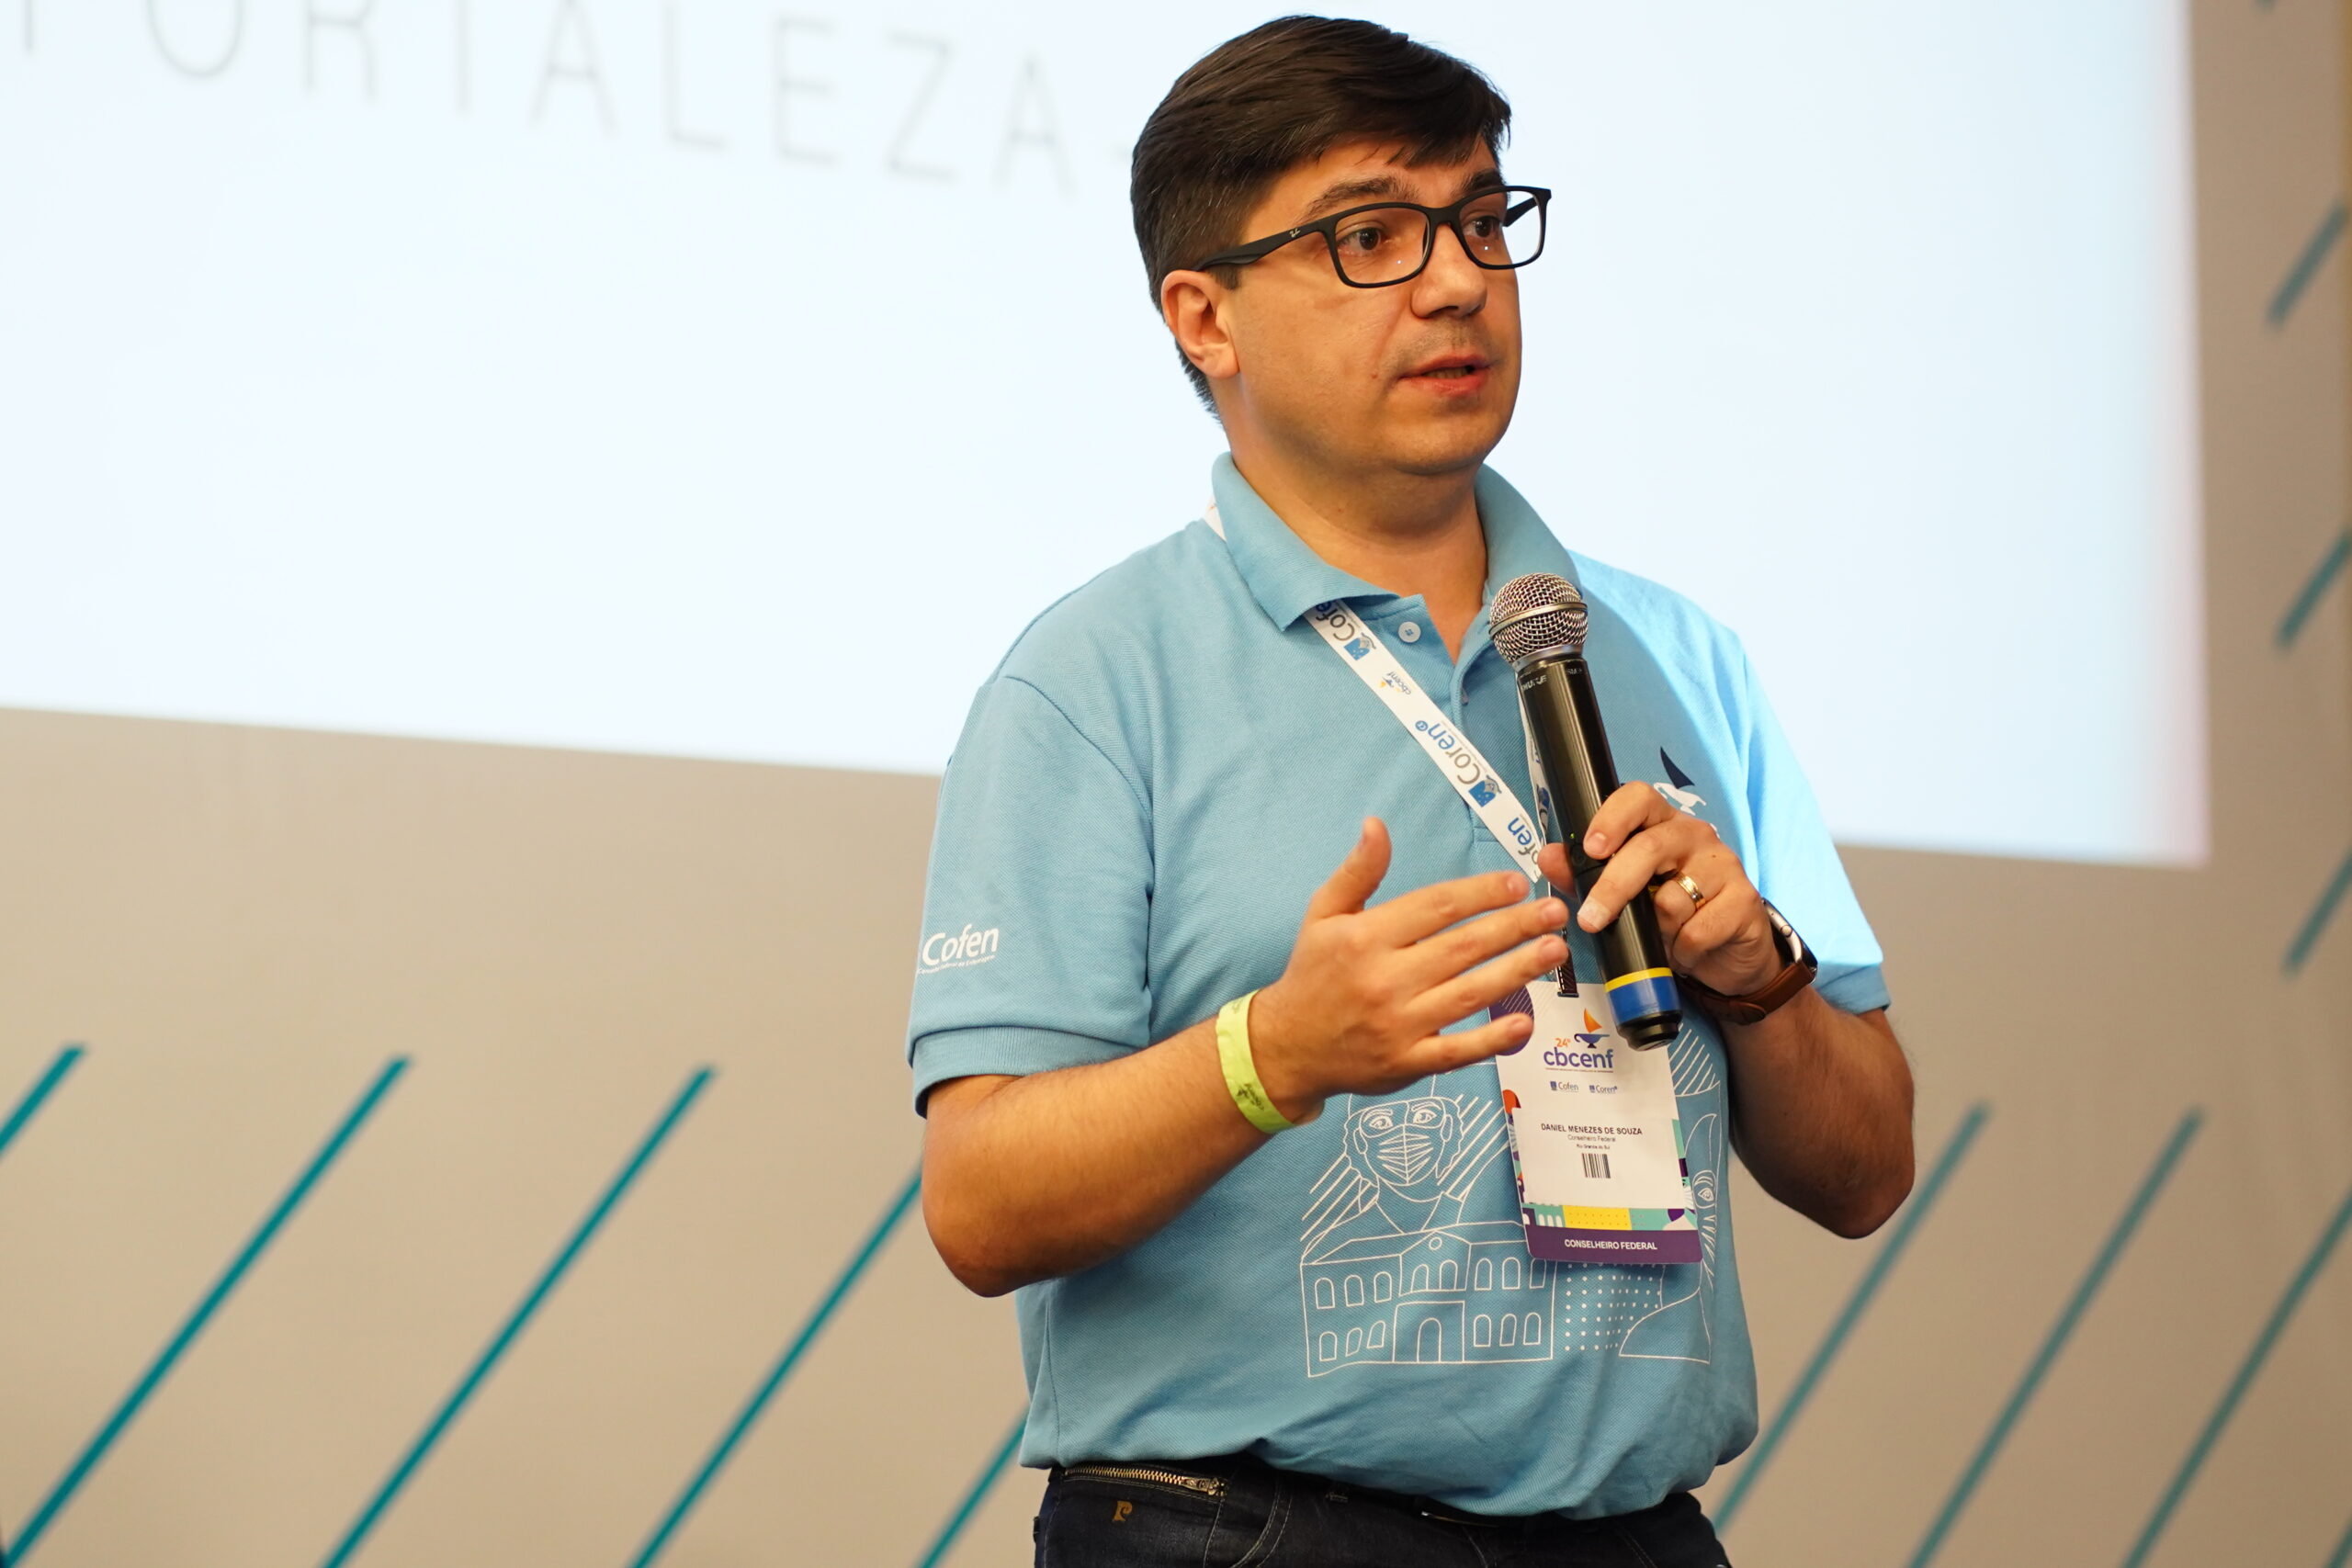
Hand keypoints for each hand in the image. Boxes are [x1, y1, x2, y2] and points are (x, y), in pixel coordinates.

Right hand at [1250, 818, 1567, 1119]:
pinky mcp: (1407, 1062)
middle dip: (1514, 926)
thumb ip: (1357, 872)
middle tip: (1554, 912)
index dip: (1480, 893)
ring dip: (1517, 971)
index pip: (1435, 907)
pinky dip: (1492, 1040)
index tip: (1516, 883)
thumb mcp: (1323, 914)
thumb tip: (1376, 825)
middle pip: (1462, 947)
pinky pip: (1457, 1052)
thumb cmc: (1312, 974)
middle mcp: (1384, 979)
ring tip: (1553, 950)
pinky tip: (1525, 1022)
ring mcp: (1398, 1025)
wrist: (1287, 1047)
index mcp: (1365, 938)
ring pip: (1468, 994)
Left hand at [1537, 783, 1780, 998]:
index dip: (1611, 818)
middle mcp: (1694, 835)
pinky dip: (1682, 951)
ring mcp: (1723, 864)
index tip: (1590, 849)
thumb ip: (1583, 875)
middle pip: (1650, 847)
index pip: (1638, 797)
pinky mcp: (1744, 900)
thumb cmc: (1670, 915)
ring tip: (1661, 939)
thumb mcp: (1624, 895)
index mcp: (1660, 824)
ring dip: (1657, 931)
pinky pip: (1697, 930)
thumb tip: (1548, 856)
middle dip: (1614, 886)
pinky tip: (1686, 951)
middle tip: (1590, 920)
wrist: (1727, 954)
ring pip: (1672, 898)